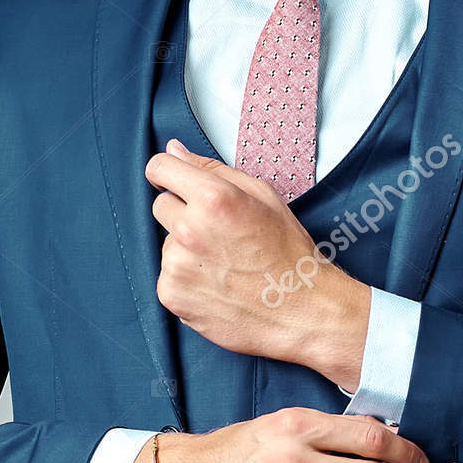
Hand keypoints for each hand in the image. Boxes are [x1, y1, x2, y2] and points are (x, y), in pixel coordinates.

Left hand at [144, 138, 370, 388]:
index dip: (167, 172)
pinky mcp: (172, 294)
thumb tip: (174, 151)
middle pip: (162, 206)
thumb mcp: (262, 197)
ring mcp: (177, 265)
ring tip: (225, 265)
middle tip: (219, 233)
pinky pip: (168, 276)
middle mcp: (190, 229)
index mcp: (213, 198)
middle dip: (184, 214)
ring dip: (186, 250)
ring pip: (166, 245)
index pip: (160, 167)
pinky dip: (186, 280)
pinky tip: (217, 285)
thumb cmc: (289, 254)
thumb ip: (212, 170)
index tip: (172, 181)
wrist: (301, 311)